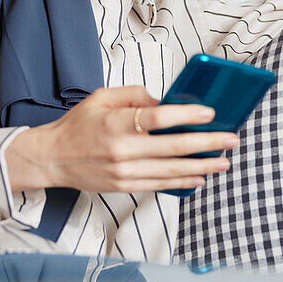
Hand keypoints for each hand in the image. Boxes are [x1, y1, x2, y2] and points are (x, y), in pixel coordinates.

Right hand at [5, 85, 237, 193]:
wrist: (52, 158)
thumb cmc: (78, 125)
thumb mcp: (101, 97)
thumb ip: (134, 95)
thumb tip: (164, 102)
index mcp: (115, 122)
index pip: (156, 118)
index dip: (185, 116)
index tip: (209, 114)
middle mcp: (121, 150)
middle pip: (172, 148)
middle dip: (206, 143)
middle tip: (230, 139)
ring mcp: (124, 172)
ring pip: (171, 171)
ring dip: (202, 166)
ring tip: (223, 161)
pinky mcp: (125, 186)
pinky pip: (160, 185)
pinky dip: (182, 181)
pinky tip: (200, 176)